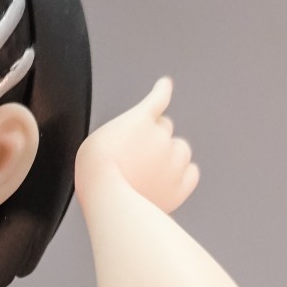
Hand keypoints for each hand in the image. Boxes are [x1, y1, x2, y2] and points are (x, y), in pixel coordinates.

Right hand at [74, 77, 198, 213]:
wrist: (109, 200)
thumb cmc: (94, 174)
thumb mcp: (96, 143)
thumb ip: (119, 136)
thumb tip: (131, 146)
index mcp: (140, 119)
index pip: (158, 99)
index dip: (162, 91)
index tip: (165, 85)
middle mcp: (162, 135)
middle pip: (165, 128)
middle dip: (154, 137)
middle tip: (135, 156)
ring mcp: (174, 160)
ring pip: (180, 149)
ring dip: (169, 156)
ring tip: (146, 175)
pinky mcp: (180, 185)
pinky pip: (191, 173)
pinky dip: (182, 175)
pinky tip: (169, 181)